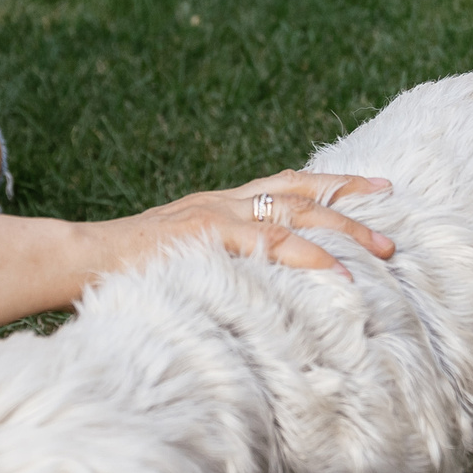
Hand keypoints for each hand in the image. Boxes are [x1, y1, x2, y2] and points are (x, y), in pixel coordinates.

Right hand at [106, 170, 395, 279]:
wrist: (79, 258)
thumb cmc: (124, 268)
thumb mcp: (180, 258)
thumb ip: (214, 263)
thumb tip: (248, 288)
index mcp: (219, 203)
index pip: (286, 185)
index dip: (332, 185)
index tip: (374, 190)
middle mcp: (223, 200)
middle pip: (301, 193)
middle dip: (352, 204)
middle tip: (393, 224)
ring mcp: (217, 213)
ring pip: (296, 214)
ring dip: (344, 231)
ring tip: (381, 252)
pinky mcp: (208, 234)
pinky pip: (270, 242)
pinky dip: (308, 254)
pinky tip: (337, 270)